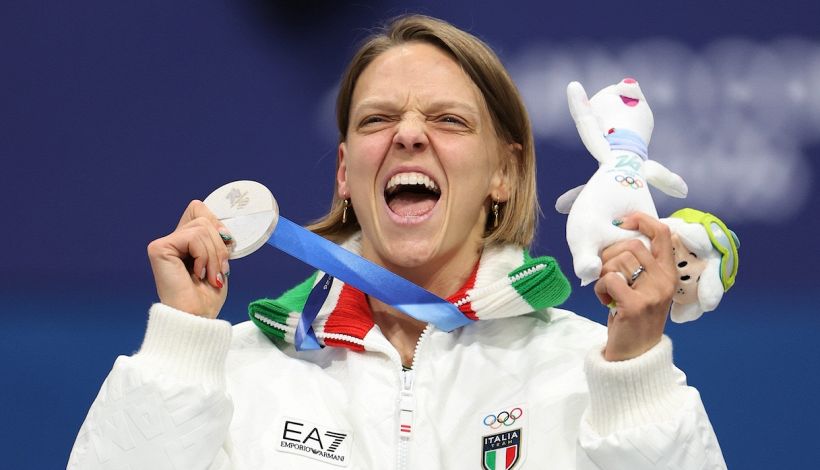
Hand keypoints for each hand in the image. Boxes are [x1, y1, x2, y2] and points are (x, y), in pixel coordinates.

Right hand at [146, 200, 231, 318]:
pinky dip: (204, 256)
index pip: (199, 208)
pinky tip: (196, 274)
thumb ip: (216, 237)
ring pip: (201, 227)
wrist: (197, 318)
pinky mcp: (159, 248)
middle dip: (219, 246)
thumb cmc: (207, 296)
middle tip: (217, 271)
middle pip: (204, 217)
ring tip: (208, 276)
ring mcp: (164, 244)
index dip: (217, 224)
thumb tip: (221, 226)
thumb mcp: (218, 260)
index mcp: (185, 241)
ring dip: (214, 255)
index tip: (226, 248)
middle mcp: (172, 240)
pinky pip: (193, 237)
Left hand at [594, 212, 675, 360]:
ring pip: (618, 261)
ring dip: (604, 275)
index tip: (623, 221)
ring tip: (608, 293)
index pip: (663, 234)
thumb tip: (619, 238)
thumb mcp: (646, 289)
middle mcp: (665, 281)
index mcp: (669, 274)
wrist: (635, 356)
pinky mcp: (635, 305)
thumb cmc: (634, 318)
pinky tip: (606, 302)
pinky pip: (609, 279)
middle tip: (606, 274)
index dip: (642, 221)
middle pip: (632, 245)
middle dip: (610, 255)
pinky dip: (600, 289)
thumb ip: (641, 266)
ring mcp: (652, 293)